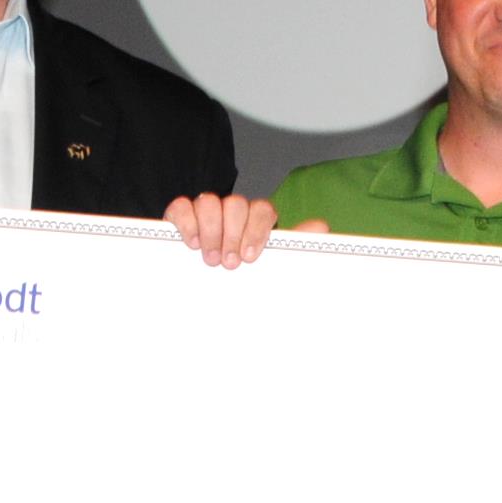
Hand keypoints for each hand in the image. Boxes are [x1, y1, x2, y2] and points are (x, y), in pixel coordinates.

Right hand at [164, 192, 317, 267]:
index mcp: (255, 222)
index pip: (261, 209)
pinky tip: (191, 243)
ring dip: (211, 231)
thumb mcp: (271, 267)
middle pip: (235, 204)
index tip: (250, 255)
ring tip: (210, 258)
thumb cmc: (245, 280)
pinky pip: (182, 206)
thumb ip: (294, 246)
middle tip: (230, 263)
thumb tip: (320, 226)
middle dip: (232, 234)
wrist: (210, 300)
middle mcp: (231, 213)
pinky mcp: (181, 217)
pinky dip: (187, 221)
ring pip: (209, 202)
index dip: (256, 229)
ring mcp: (206, 213)